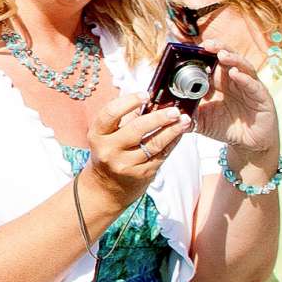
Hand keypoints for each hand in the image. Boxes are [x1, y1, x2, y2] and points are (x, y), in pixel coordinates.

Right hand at [81, 91, 189, 206]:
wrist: (106, 187)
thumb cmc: (110, 153)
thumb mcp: (108, 135)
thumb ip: (126, 117)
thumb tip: (150, 98)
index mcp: (97, 135)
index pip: (111, 113)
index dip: (129, 101)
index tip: (146, 95)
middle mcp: (108, 150)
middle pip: (136, 129)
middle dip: (159, 117)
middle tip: (174, 110)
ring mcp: (124, 165)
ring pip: (153, 143)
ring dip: (172, 130)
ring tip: (184, 120)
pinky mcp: (141, 175)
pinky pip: (161, 155)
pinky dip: (172, 142)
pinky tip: (179, 133)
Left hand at [188, 51, 278, 164]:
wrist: (248, 144)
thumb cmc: (226, 128)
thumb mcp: (202, 121)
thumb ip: (186, 115)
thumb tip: (166, 112)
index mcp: (220, 82)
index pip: (212, 63)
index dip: (204, 55)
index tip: (191, 49)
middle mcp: (235, 80)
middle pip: (228, 58)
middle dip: (218, 49)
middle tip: (206, 44)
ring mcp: (249, 87)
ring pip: (242, 66)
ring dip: (232, 59)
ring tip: (221, 53)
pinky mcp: (261, 97)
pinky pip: (253, 85)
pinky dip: (244, 78)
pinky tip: (236, 73)